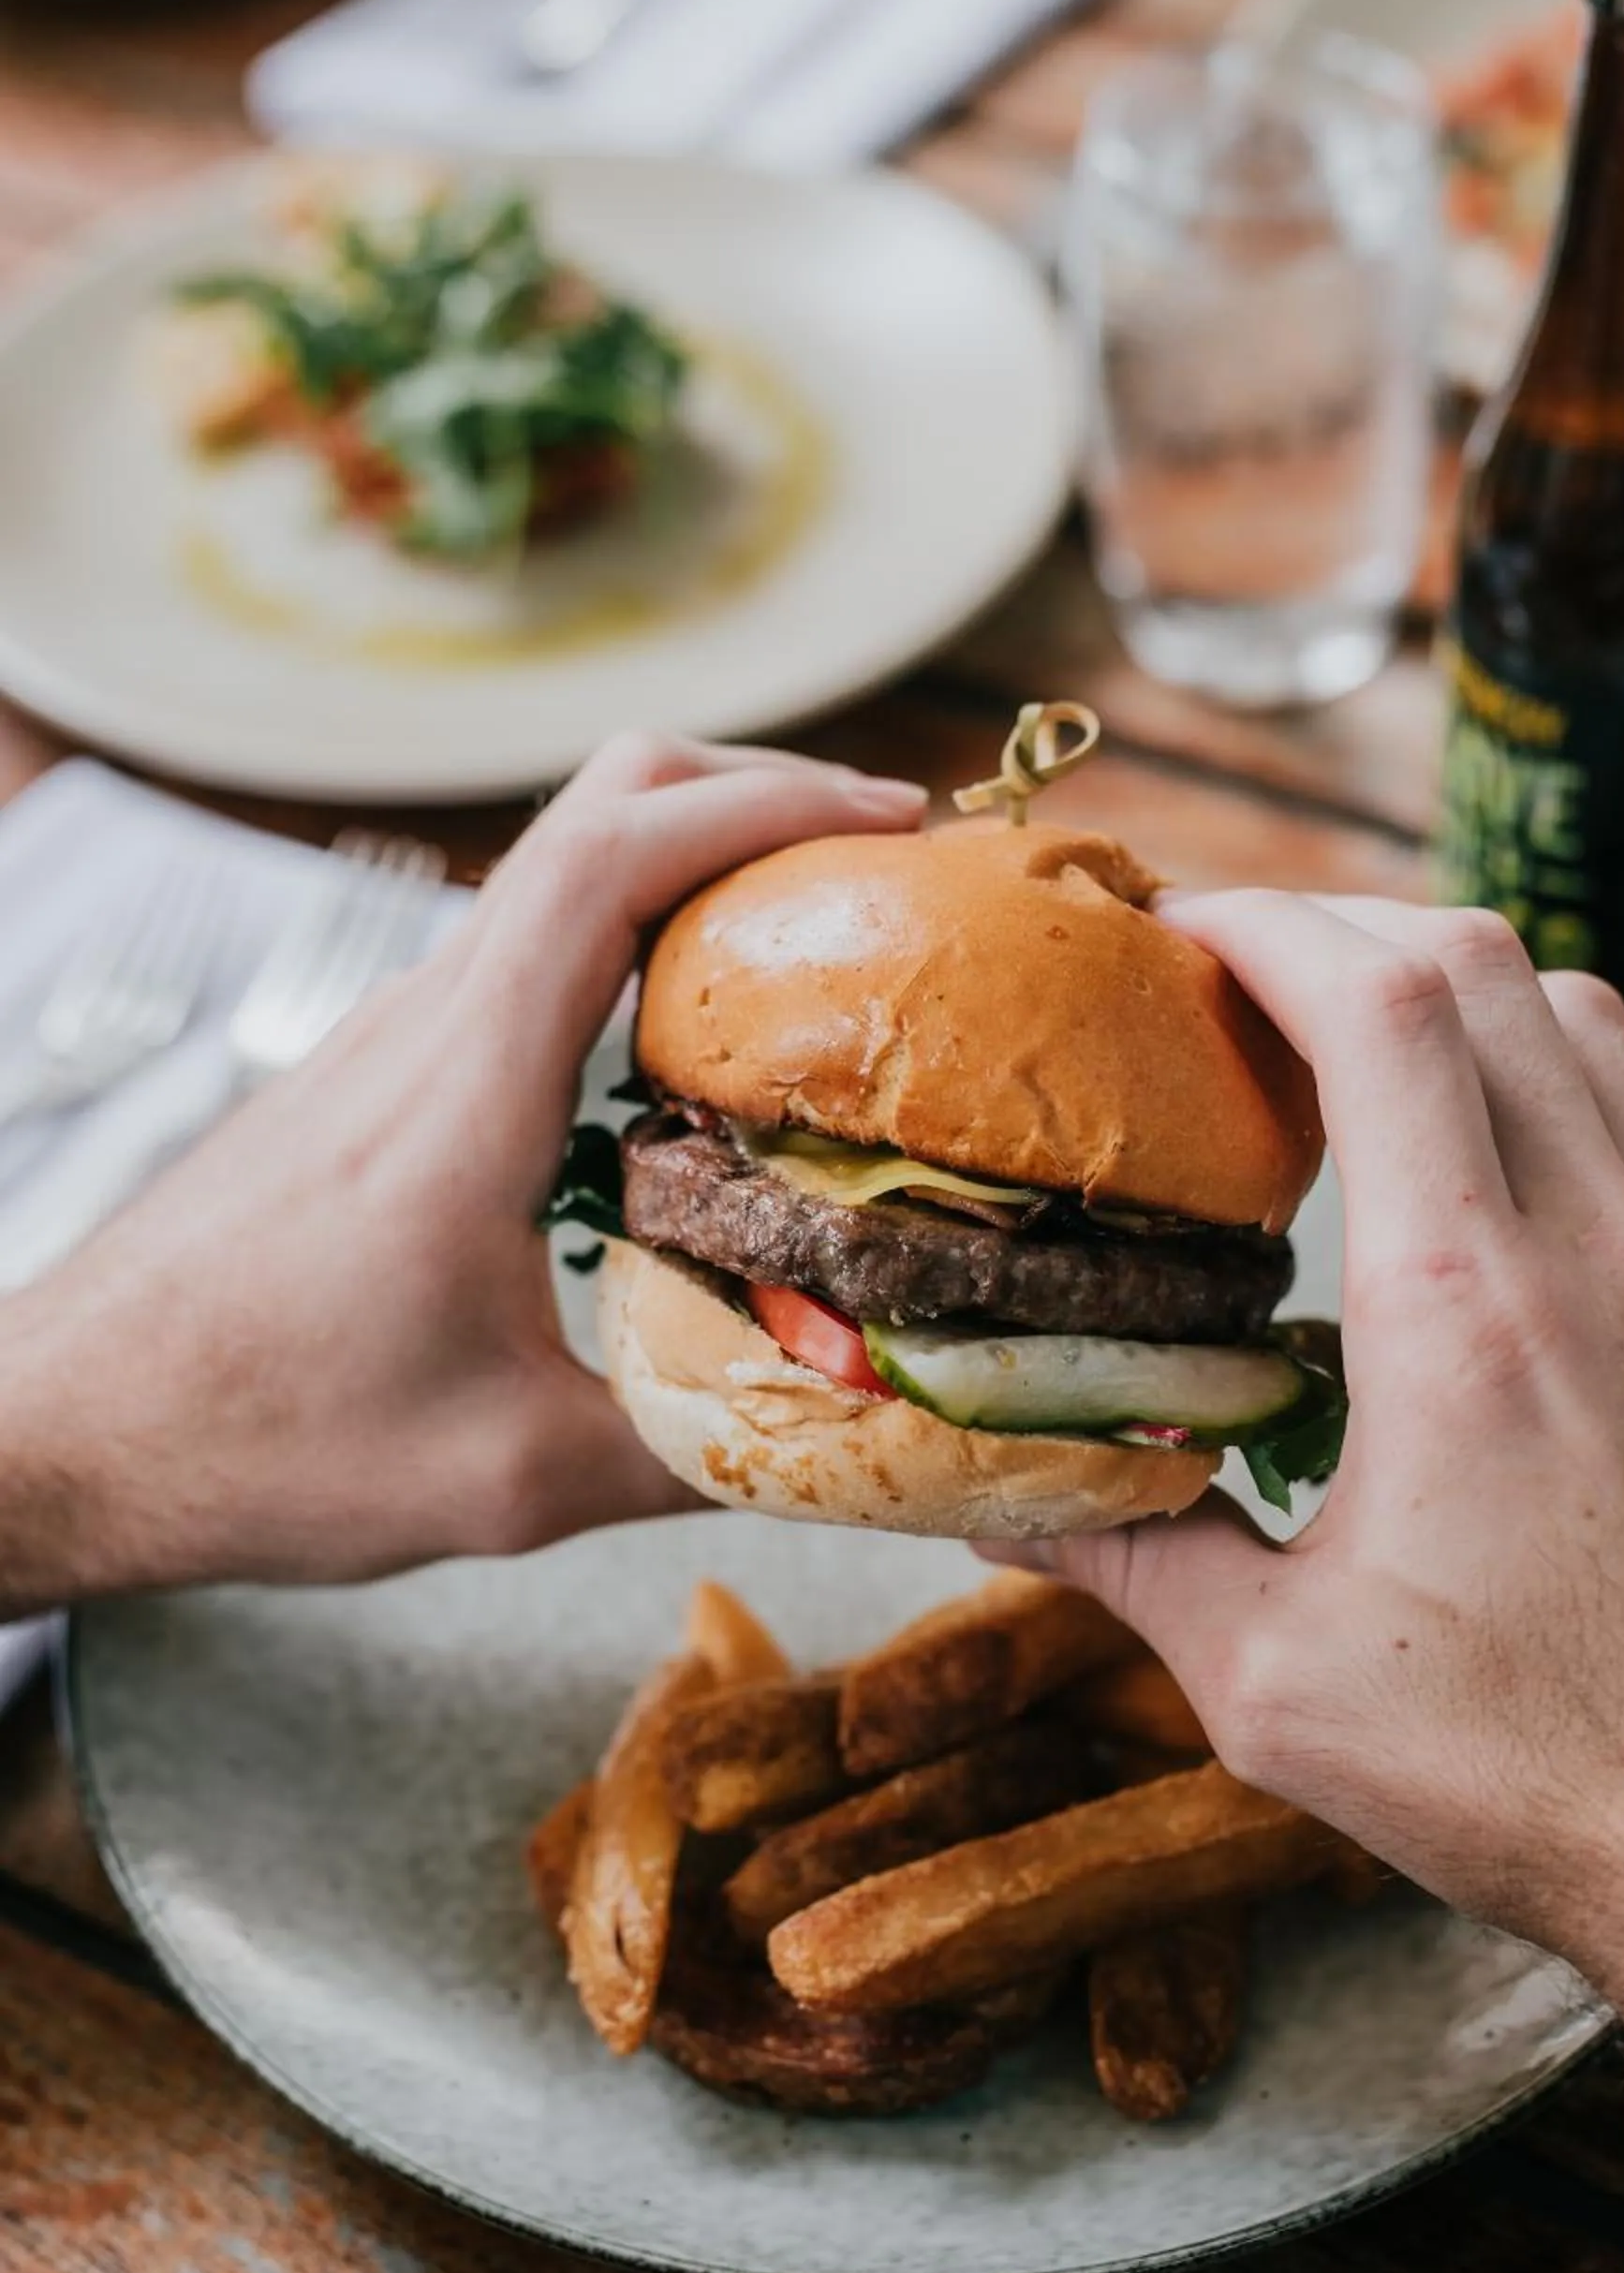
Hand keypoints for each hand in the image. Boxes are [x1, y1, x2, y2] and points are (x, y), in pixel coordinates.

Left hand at [0, 737, 922, 1605]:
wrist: (64, 1427)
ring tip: (822, 946)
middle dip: (753, 794)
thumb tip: (853, 1448)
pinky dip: (632, 942)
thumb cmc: (256, 1441)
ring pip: (559, 875)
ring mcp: (394, 1039)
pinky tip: (693, 1046)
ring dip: (694, 867)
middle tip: (881, 865)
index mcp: (464, 1085)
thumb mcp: (506, 1479)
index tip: (891, 819)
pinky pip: (525, 955)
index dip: (764, 800)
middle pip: (596, 807)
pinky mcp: (376, 1079)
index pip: (612, 851)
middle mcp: (426, 1025)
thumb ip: (692, 1454)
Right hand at [992, 895, 1623, 2050]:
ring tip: (1359, 1055)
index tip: (1181, 928)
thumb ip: (1136, 1560)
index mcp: (1470, 1313)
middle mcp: (1607, 1256)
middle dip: (1347, 927)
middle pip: (1489, 962)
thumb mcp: (1280, 1690)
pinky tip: (1485, 1183)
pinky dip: (1553, 1084)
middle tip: (1245, 980)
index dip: (1268, 922)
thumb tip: (1014, 1498)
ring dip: (1463, 990)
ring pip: (1590, 1023)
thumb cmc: (1543, 1781)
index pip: (1384, 1002)